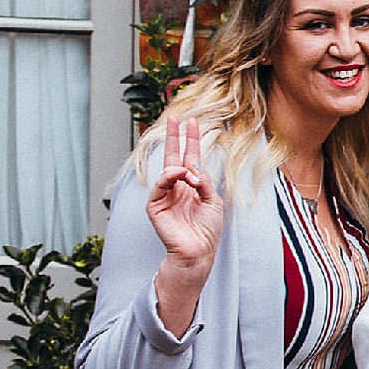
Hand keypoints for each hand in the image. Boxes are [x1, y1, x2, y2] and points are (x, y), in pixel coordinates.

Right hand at [147, 114, 223, 270]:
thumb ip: (202, 180)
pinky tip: (180, 176)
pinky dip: (170, 177)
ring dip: (181, 168)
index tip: (193, 121)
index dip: (191, 140)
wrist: (199, 250)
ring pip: (168, 170)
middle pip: (173, 156)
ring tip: (191, 173)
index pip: (190, 157)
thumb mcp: (212, 200)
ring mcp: (165, 195)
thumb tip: (191, 164)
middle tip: (173, 118)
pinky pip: (160, 185)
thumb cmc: (207, 229)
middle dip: (173, 137)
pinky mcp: (155, 205)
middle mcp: (177, 187)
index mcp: (192, 185)